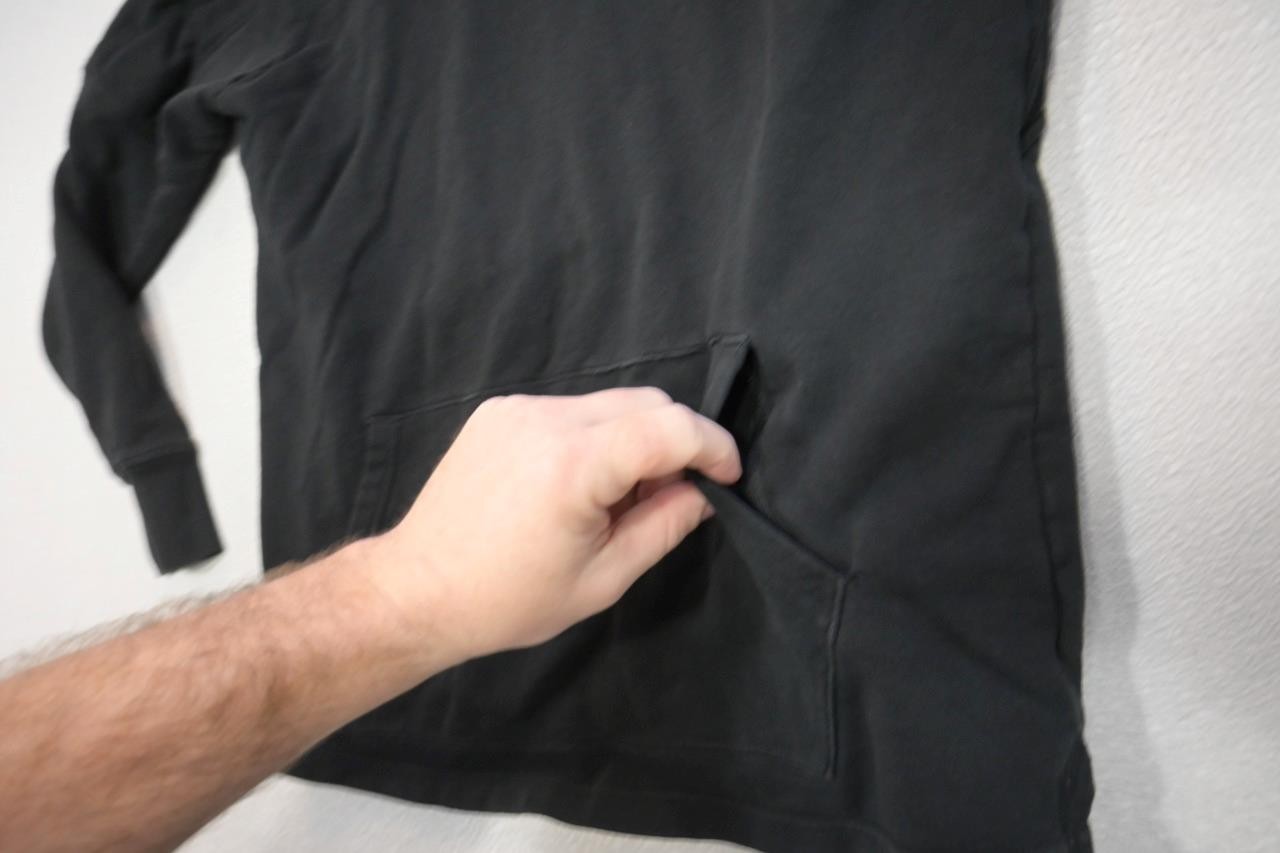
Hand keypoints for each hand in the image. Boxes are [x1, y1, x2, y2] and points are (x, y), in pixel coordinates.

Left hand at [361, 388, 741, 661]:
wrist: (418, 589)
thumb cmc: (510, 599)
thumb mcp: (603, 579)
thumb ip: (664, 525)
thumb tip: (702, 492)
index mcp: (573, 466)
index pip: (669, 426)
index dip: (713, 446)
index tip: (727, 477)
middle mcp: (546, 420)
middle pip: (645, 402)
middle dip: (677, 441)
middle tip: (673, 496)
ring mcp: (518, 409)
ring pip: (610, 402)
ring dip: (634, 438)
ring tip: (616, 498)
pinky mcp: (500, 410)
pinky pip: (572, 409)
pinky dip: (594, 436)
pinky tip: (576, 484)